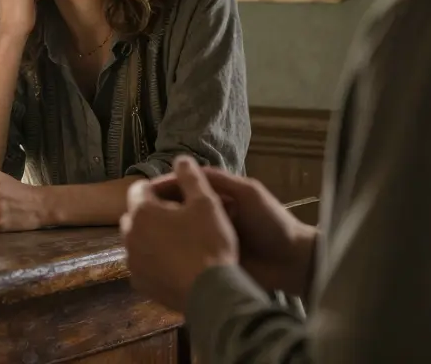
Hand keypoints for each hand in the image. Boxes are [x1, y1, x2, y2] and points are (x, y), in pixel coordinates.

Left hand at [121, 157, 237, 311]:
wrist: (212, 293)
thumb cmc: (209, 242)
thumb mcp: (207, 202)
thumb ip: (190, 177)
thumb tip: (181, 158)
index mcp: (141, 212)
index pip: (140, 188)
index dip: (161, 187)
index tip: (181, 194)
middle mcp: (129, 235)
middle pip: (137, 214)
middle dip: (155, 212)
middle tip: (182, 217)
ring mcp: (132, 261)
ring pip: (139, 240)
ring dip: (154, 236)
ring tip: (181, 240)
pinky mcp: (139, 283)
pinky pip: (144, 263)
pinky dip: (155, 259)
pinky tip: (177, 262)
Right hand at [147, 167, 315, 295]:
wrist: (293, 263)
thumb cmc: (272, 223)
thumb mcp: (248, 193)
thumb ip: (219, 181)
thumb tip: (185, 168)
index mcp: (218, 197)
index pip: (184, 187)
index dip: (164, 187)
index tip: (143, 193)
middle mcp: (210, 216)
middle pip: (178, 209)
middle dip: (159, 211)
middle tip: (137, 218)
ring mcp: (209, 239)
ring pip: (179, 232)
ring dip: (163, 233)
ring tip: (142, 236)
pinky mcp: (210, 259)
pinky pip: (186, 253)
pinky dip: (172, 252)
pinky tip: (157, 254)